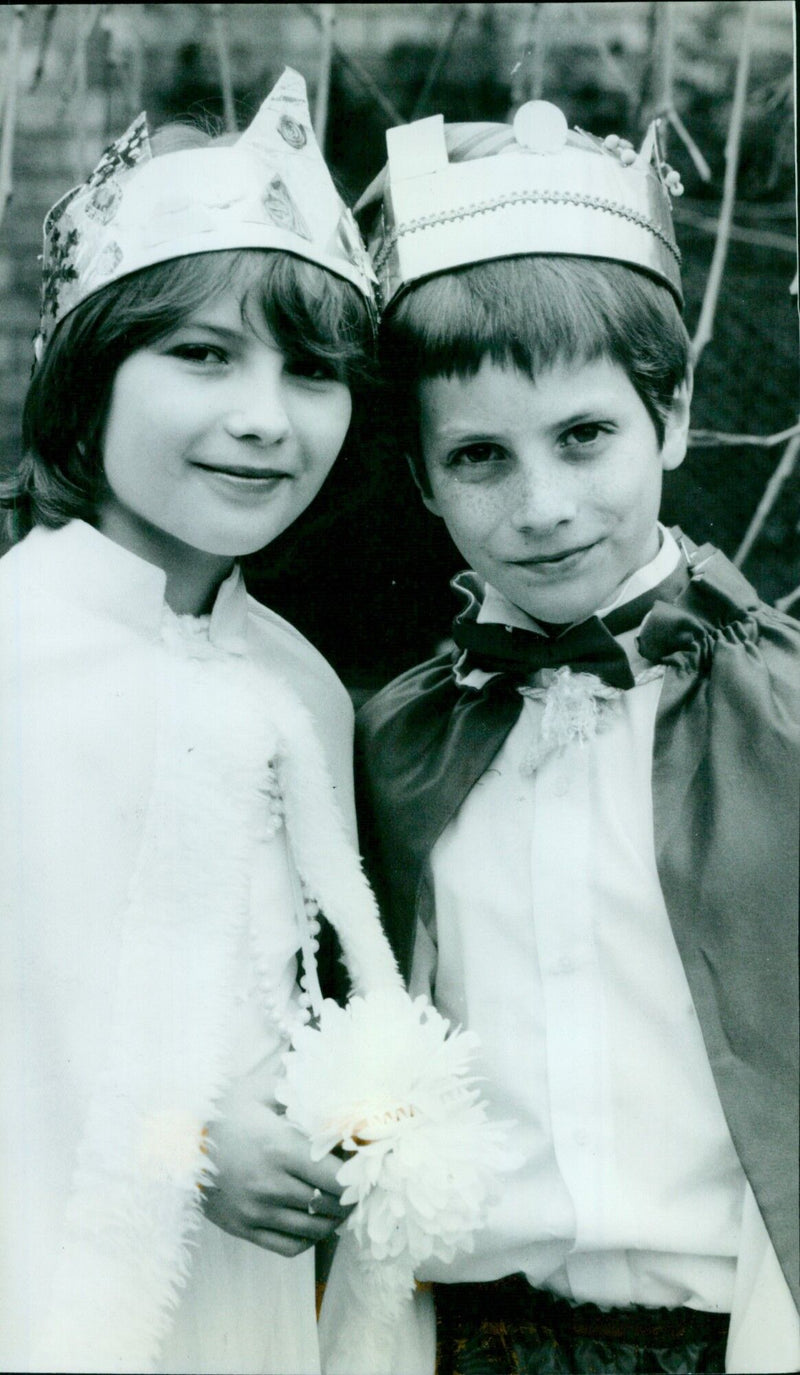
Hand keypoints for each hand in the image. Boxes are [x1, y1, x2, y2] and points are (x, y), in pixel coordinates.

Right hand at [201, 1100, 349, 1256]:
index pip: (336, 1177)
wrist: (175, 1139)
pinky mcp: (243, 1229)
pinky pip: (288, 1247)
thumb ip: (302, 1095)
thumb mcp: (262, 1091)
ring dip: (333, 1221)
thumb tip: (340, 1098)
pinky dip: (309, 1239)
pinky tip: (313, 1223)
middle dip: (349, 1199)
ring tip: (340, 1206)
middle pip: (329, 1205)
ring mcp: (255, 1211)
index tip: (364, 1171)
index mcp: (279, 1148)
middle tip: (357, 1188)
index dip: (357, 1178)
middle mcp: (269, 1184)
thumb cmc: (223, 1110)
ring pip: (313, 1230)